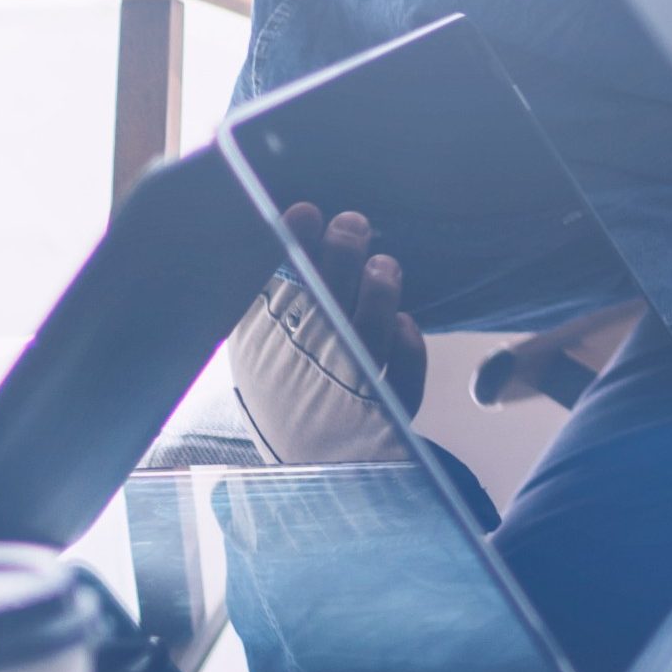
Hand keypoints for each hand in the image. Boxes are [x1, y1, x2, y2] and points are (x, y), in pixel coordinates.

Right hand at [276, 202, 426, 415]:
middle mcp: (301, 373)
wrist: (307, 460)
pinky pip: (400, 385)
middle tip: (352, 223)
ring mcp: (342, 398)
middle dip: (339, 263)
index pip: (272, 295)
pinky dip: (407, 353)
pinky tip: (406, 323)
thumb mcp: (264, 344)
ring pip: (363, 344)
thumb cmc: (290, 385)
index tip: (304, 211)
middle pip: (322, 313)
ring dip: (376, 300)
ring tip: (383, 263)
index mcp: (264, 351)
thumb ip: (271, 294)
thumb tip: (296, 222)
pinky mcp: (383, 418)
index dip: (290, 252)